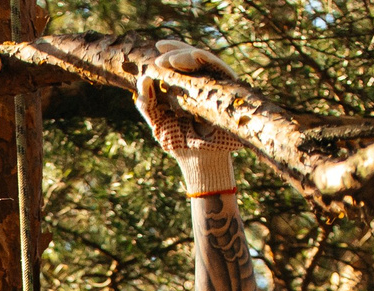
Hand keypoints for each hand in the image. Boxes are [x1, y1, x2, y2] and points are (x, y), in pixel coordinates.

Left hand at [137, 40, 243, 187]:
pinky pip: (220, 69)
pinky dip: (206, 61)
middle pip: (194, 57)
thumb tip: (143, 79)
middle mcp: (205, 82)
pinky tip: (192, 58)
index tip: (158, 47)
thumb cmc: (179, 141)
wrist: (199, 162)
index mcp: (188, 86)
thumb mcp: (158, 121)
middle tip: (161, 58)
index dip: (172, 51)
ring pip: (206, 60)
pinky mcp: (230, 89)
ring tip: (171, 61)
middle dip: (177, 51)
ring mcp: (219, 85)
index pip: (181, 62)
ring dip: (188, 55)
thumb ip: (147, 103)